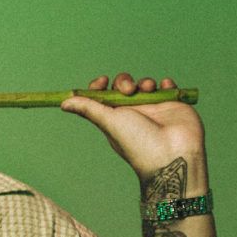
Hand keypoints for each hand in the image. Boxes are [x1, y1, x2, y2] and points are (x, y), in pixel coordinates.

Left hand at [61, 73, 205, 181]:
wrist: (173, 154)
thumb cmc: (137, 141)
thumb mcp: (109, 122)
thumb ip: (88, 109)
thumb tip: (63, 103)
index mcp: (114, 116)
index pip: (103, 95)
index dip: (100, 85)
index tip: (103, 81)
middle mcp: (132, 111)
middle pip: (123, 85)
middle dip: (124, 82)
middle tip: (129, 90)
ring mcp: (153, 108)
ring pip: (145, 84)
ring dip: (145, 82)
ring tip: (150, 89)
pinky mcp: (172, 105)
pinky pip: (167, 87)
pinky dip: (165, 84)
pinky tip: (165, 87)